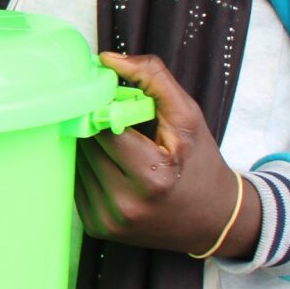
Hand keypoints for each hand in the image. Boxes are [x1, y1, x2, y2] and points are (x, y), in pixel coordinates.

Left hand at [76, 52, 261, 258]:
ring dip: (88, 148)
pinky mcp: (97, 228)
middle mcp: (127, 204)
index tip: (105, 99)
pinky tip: (110, 166)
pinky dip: (87, 169)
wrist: (213, 220)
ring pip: (76, 164)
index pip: (102, 128)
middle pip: (85, 146)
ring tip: (114, 145)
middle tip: (110, 120)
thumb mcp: (188, 117)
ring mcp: (109, 220)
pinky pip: (76, 184)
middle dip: (94, 126)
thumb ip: (152, 79)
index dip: (101, 108)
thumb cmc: (200, 163)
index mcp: (153, 176)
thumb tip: (107, 60)